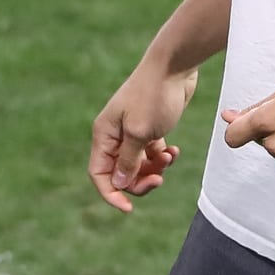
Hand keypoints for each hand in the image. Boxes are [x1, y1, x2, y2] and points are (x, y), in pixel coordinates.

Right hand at [88, 64, 197, 212]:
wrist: (175, 65)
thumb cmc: (155, 96)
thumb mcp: (141, 133)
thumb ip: (129, 160)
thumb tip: (117, 184)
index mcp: (104, 134)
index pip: (99, 173)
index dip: (111, 193)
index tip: (128, 208)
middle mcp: (114, 134)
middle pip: (120, 172)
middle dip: (138, 182)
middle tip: (158, 180)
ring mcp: (132, 130)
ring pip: (137, 164)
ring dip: (153, 170)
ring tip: (169, 159)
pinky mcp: (150, 126)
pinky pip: (151, 153)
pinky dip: (162, 157)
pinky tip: (174, 152)